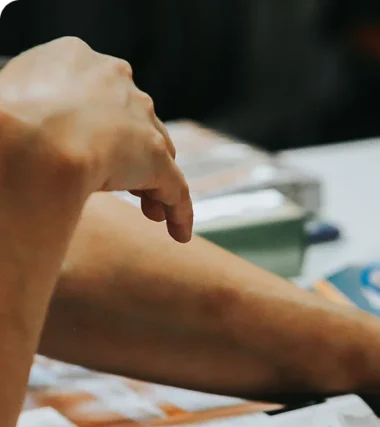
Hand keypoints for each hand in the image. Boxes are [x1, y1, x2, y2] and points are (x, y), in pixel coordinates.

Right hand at [0, 38, 191, 241]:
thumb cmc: (6, 116)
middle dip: (134, 152)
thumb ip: (35, 106)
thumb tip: (30, 126)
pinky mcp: (155, 158)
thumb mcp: (16, 96)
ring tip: (149, 214)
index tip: (96, 147)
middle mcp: (115, 80)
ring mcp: (139, 119)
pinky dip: (179, 211)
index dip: (104, 123)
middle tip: (127, 185)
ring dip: (156, 184)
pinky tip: (178, 233)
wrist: (31, 137)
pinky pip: (175, 188)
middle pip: (137, 121)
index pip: (103, 93)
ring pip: (159, 154)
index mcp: (76, 57)